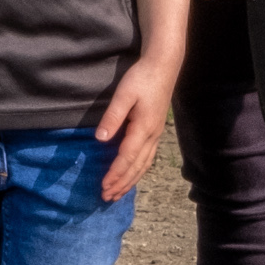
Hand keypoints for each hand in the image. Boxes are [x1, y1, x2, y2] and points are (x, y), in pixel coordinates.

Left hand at [94, 55, 178, 200]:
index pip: (126, 158)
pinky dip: (138, 171)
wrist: (164, 66)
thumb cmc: (142, 77)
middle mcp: (152, 136)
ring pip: (144, 165)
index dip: (114, 174)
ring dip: (130, 181)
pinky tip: (132, 175)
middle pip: (136, 167)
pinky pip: (147, 158)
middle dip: (121, 184)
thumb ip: (113, 116)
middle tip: (107, 198)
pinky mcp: (155, 131)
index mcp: (143, 128)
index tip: (103, 187)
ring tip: (117, 193)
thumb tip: (100, 139)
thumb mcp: (124, 94)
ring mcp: (156, 134)